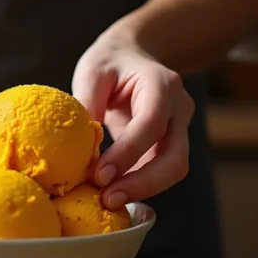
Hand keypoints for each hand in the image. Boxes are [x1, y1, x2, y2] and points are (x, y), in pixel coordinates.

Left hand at [72, 25, 194, 209]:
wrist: (134, 56)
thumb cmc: (111, 62)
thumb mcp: (92, 72)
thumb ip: (87, 104)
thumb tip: (77, 147)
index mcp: (162, 83)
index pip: (151, 124)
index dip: (127, 154)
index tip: (98, 175)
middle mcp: (179, 107)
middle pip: (174, 156)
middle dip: (142, 184)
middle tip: (107, 200)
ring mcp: (181, 127)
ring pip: (174, 169)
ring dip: (143, 189)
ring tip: (108, 201)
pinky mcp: (171, 143)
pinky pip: (162, 170)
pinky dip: (140, 185)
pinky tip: (114, 192)